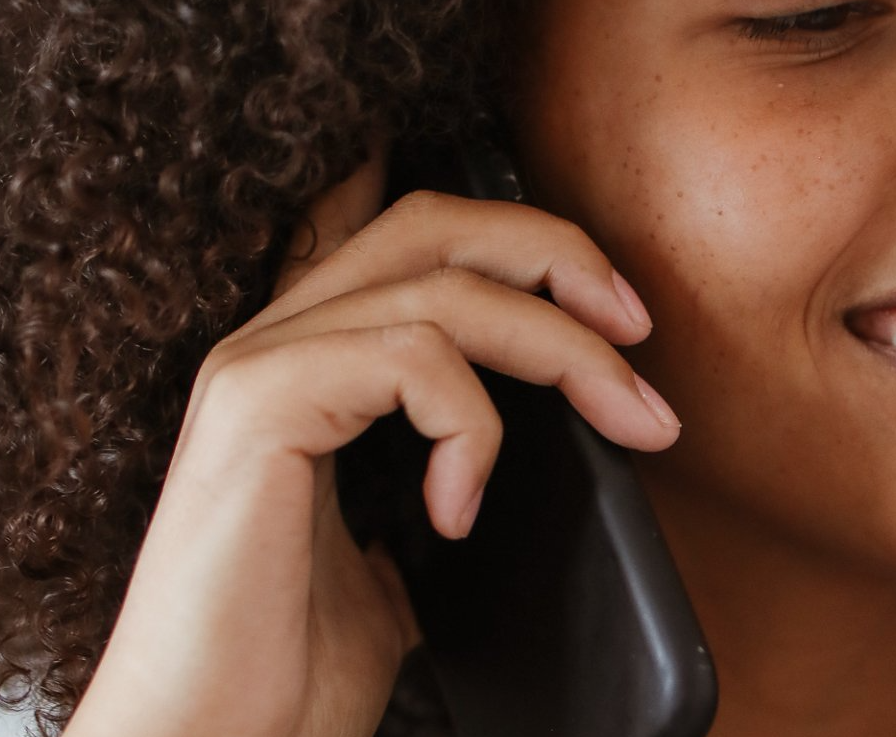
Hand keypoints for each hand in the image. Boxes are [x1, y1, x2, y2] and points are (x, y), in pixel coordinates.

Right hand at [64, 163, 680, 736]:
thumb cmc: (290, 671)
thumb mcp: (407, 554)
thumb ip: (453, 474)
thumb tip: (567, 448)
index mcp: (309, 364)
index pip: (413, 234)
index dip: (520, 234)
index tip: (615, 306)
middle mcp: (273, 342)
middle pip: (436, 223)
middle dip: (557, 254)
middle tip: (640, 329)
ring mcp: (257, 367)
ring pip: (445, 288)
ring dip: (565, 349)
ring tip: (628, 421)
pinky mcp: (256, 406)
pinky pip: (409, 359)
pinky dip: (469, 429)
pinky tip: (458, 513)